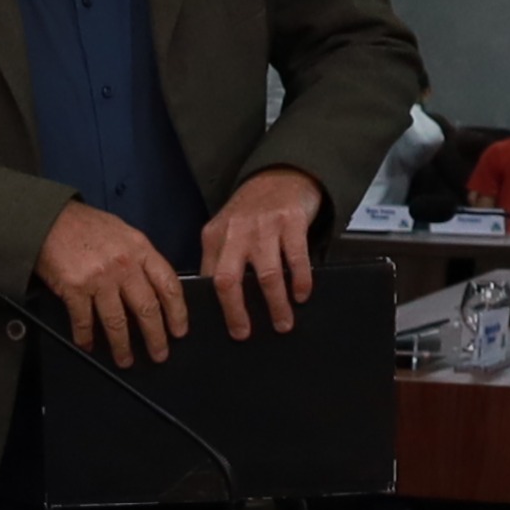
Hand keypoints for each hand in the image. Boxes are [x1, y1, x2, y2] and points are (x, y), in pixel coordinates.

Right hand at [34, 200, 189, 366]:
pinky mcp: (74, 288)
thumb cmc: (85, 225)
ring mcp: (99, 278)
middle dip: (155, 337)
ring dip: (122, 346)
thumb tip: (151, 287)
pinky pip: (84, 320)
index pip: (168, 285)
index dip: (177, 312)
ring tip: (126, 360)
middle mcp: (123, 265)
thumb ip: (139, 258)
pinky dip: (86, 337)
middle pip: (147, 308)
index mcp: (140, 249)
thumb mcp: (123, 233)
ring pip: (117, 321)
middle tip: (159, 354)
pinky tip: (88, 345)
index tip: (179, 330)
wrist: (49, 219)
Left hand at [198, 166, 326, 338]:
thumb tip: (218, 303)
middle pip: (228, 280)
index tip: (220, 328)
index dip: (212, 306)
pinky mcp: (292, 221)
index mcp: (214, 236)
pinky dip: (300, 282)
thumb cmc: (252, 212)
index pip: (207, 278)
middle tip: (243, 334)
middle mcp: (235, 232)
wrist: (282, 174)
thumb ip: (220, 259)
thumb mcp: (226, 230)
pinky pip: (296, 259)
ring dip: (275, 304)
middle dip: (235, 312)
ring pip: (266, 276)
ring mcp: (264, 226)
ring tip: (282, 324)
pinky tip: (301, 296)